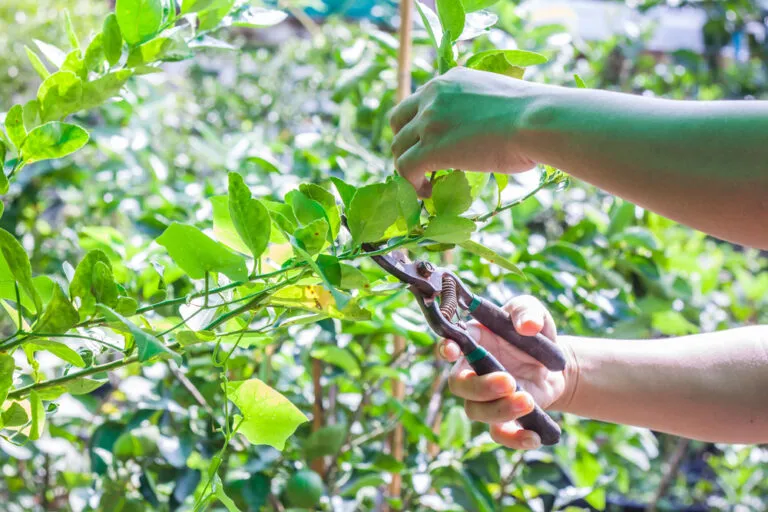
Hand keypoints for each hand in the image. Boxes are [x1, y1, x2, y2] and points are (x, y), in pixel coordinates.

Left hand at [389, 67, 540, 195]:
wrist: (538, 121)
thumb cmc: (533, 115)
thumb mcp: (497, 101)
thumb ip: (477, 111)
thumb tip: (482, 134)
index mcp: (450, 80)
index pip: (419, 101)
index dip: (420, 127)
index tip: (432, 145)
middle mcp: (434, 95)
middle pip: (398, 121)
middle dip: (405, 144)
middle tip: (421, 165)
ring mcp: (429, 121)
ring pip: (398, 148)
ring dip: (408, 169)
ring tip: (425, 185)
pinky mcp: (430, 147)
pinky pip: (405, 169)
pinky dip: (411, 184)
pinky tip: (427, 193)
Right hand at [439, 296, 566, 449]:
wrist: (557, 364)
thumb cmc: (535, 332)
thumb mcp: (534, 313)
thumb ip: (527, 311)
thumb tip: (527, 326)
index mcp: (473, 340)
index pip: (450, 345)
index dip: (446, 348)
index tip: (452, 351)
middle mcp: (472, 371)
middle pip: (459, 385)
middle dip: (480, 387)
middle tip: (509, 381)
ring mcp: (485, 398)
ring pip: (476, 411)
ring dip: (500, 409)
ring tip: (528, 400)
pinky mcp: (503, 418)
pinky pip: (499, 434)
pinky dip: (514, 439)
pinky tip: (534, 437)